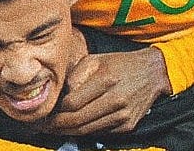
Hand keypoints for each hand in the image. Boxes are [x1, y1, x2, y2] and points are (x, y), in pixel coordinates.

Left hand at [46, 46, 171, 134]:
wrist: (152, 73)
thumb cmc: (119, 64)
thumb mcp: (95, 60)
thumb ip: (75, 76)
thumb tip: (59, 95)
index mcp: (105, 80)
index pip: (72, 103)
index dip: (54, 111)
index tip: (43, 112)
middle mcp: (115, 100)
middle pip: (77, 120)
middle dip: (55, 126)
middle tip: (41, 126)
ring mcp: (122, 115)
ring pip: (87, 130)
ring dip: (66, 132)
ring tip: (51, 129)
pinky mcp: (127, 125)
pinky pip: (99, 133)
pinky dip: (84, 132)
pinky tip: (72, 129)